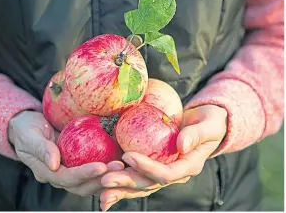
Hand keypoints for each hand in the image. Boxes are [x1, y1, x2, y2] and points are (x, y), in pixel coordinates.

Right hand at [8, 110, 124, 196]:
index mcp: (46, 172)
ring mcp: (69, 171)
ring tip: (124, 166)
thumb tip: (54, 164)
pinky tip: (119, 158)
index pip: (68, 178)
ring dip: (107, 176)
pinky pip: (93, 169)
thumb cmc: (26, 129)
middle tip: (119, 167)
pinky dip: (106, 168)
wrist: (27, 127)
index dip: (85, 174)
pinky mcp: (77, 163)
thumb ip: (41, 148)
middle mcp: (60, 175)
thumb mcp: (29, 136)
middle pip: (83, 185)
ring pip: (90, 182)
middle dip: (102, 179)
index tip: (102, 166)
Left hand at [99, 105, 226, 210]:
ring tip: (100, 188)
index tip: (128, 155)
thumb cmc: (210, 122)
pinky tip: (103, 184)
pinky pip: (137, 176)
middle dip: (126, 182)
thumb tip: (182, 144)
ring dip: (120, 187)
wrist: (207, 124)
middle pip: (148, 183)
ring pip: (140, 184)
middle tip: (105, 179)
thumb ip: (196, 134)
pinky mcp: (154, 166)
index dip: (148, 167)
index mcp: (189, 166)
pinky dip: (121, 181)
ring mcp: (163, 171)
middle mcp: (175, 173)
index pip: (166, 174)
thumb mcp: (209, 125)